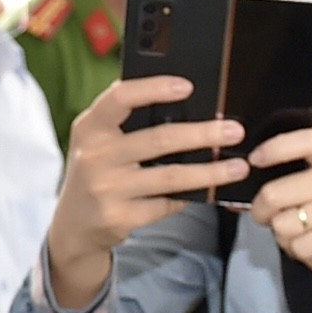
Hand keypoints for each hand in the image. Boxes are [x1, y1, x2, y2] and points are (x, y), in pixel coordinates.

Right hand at [44, 75, 248, 312]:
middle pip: (159, 139)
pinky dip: (191, 195)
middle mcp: (96, 157)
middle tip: (234, 131)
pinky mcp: (122, 218)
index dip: (155, 88)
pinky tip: (210, 189)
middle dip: (203, 134)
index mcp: (89, 128)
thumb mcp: (97, 140)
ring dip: (210, 171)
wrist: (73, 225)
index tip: (188, 86)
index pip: (120, 98)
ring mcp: (108, 190)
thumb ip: (126, 119)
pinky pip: (167, 203)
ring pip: (171, 176)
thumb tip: (184, 101)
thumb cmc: (96, 170)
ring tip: (238, 165)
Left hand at [242, 129, 311, 308]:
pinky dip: (302, 257)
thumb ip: (311, 182)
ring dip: (285, 241)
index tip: (255, 160)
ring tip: (304, 242)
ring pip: (283, 226)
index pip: (307, 140)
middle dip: (262, 214)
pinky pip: (301, 248)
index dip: (275, 147)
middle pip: (275, 194)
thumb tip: (261, 197)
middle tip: (271, 223)